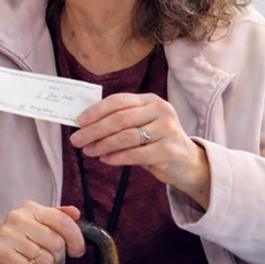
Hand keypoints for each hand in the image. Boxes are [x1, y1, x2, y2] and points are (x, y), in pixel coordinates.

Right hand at [0, 202, 85, 263]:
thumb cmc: (20, 238)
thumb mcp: (38, 222)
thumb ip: (58, 216)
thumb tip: (75, 213)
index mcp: (31, 208)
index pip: (62, 220)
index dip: (75, 238)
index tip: (77, 249)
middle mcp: (18, 218)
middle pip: (56, 242)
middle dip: (58, 255)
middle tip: (50, 256)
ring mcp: (8, 234)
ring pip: (45, 258)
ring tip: (35, 259)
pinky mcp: (2, 252)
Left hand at [70, 92, 211, 207]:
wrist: (188, 162)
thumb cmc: (157, 141)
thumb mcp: (142, 124)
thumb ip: (120, 121)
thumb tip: (85, 124)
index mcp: (151, 100)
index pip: (118, 101)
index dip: (96, 110)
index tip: (78, 121)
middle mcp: (160, 111)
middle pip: (119, 119)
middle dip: (94, 130)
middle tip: (77, 140)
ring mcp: (166, 131)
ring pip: (125, 137)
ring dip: (102, 145)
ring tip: (88, 151)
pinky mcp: (168, 151)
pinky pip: (134, 154)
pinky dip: (116, 157)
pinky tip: (105, 159)